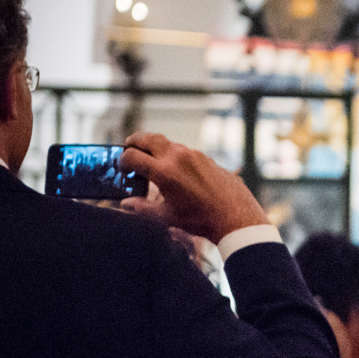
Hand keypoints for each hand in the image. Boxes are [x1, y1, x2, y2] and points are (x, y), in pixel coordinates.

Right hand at [117, 132, 269, 243]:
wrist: (236, 218)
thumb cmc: (201, 220)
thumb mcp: (167, 217)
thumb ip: (142, 208)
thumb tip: (126, 204)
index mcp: (164, 171)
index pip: (132, 156)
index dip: (122, 161)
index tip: (122, 168)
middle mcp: (178, 157)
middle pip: (147, 138)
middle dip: (134, 142)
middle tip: (128, 149)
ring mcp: (194, 155)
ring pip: (167, 143)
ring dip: (155, 148)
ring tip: (151, 160)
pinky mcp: (207, 158)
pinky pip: (184, 151)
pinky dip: (173, 155)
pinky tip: (175, 169)